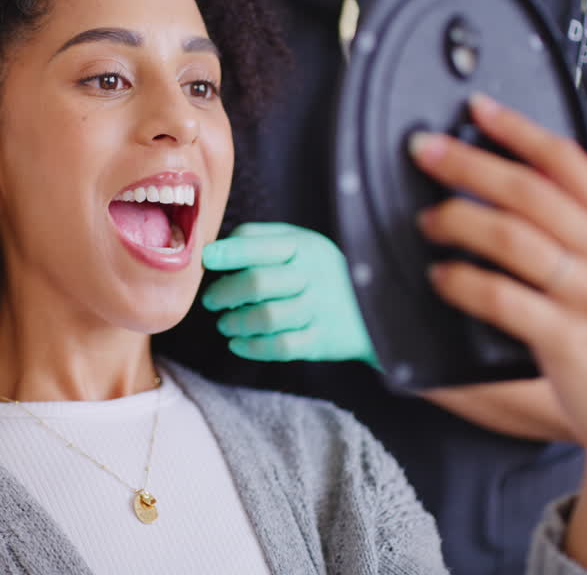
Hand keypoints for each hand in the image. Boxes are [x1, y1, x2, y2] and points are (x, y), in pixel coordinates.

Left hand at [201, 223, 379, 368]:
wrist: (380, 306)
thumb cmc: (323, 271)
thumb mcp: (302, 242)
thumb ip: (261, 239)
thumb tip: (216, 247)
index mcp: (303, 246)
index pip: (257, 244)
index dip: (226, 253)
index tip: (206, 260)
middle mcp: (311, 276)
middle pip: (257, 283)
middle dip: (224, 292)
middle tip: (211, 300)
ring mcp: (318, 310)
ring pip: (266, 318)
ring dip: (235, 322)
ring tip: (225, 323)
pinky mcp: (322, 341)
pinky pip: (280, 347)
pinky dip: (252, 347)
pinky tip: (238, 344)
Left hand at [411, 94, 586, 483]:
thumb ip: (570, 224)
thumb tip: (498, 179)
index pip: (566, 159)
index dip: (517, 128)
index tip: (476, 107)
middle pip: (527, 190)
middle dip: (467, 163)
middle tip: (423, 150)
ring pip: (510, 237)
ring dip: (457, 220)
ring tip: (426, 220)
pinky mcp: (568, 337)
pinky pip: (500, 296)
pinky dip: (461, 281)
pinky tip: (440, 275)